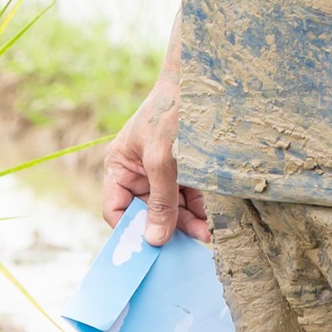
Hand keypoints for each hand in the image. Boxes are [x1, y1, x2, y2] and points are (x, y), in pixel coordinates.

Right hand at [100, 74, 209, 244]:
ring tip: (210, 234)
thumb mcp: (162, 159)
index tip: (152, 250)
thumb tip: (154, 240)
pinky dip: (202, 210)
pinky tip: (215, 220)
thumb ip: (159, 201)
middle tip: (192, 244)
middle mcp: (139, 172)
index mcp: (120, 166)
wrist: (202, 81)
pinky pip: (191, 199)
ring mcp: (164, 172)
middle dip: (169, 229)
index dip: (131, 231)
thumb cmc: (171, 113)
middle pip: (148, 214)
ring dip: (190, 223)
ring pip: (173, 209)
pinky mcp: (187, 170)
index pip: (117, 210)